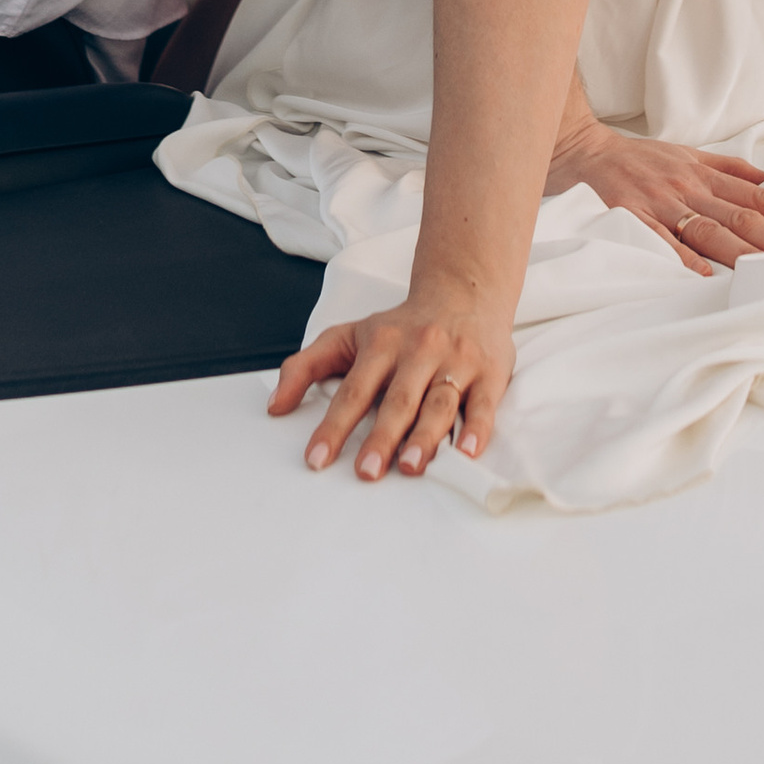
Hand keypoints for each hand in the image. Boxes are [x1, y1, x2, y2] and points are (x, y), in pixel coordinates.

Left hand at [270, 289, 514, 480]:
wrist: (463, 292)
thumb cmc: (401, 326)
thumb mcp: (348, 336)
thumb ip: (306, 367)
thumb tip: (274, 406)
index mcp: (382, 344)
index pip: (353, 390)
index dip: (334, 426)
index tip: (316, 459)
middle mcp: (419, 351)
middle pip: (398, 400)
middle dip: (382, 437)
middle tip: (366, 471)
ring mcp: (456, 362)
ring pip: (439, 403)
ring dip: (425, 437)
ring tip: (410, 467)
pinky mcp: (489, 372)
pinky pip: (484, 404)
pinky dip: (477, 429)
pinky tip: (466, 452)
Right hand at [547, 113, 763, 273]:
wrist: (584, 149)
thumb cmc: (642, 158)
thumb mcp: (691, 155)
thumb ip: (732, 171)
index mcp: (706, 173)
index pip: (761, 196)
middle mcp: (689, 186)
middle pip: (743, 216)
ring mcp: (660, 202)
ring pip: (710, 229)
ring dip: (745, 254)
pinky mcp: (631, 215)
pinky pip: (660, 239)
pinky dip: (683, 258)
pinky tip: (704, 277)